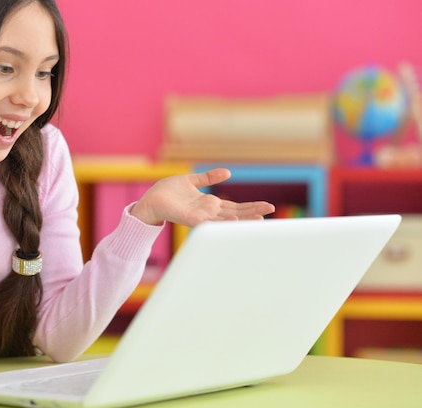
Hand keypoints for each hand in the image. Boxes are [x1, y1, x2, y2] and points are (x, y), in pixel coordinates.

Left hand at [130, 168, 274, 226]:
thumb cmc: (168, 192)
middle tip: (272, 211)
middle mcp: (208, 212)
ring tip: (259, 219)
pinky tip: (234, 219)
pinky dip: (222, 221)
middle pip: (236, 213)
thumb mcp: (192, 181)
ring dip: (242, 219)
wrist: (150, 200)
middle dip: (253, 212)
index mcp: (210, 204)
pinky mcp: (191, 219)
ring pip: (226, 219)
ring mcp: (201, 217)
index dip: (251, 206)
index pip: (235, 206)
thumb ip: (208, 178)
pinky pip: (209, 221)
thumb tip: (228, 173)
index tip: (268, 206)